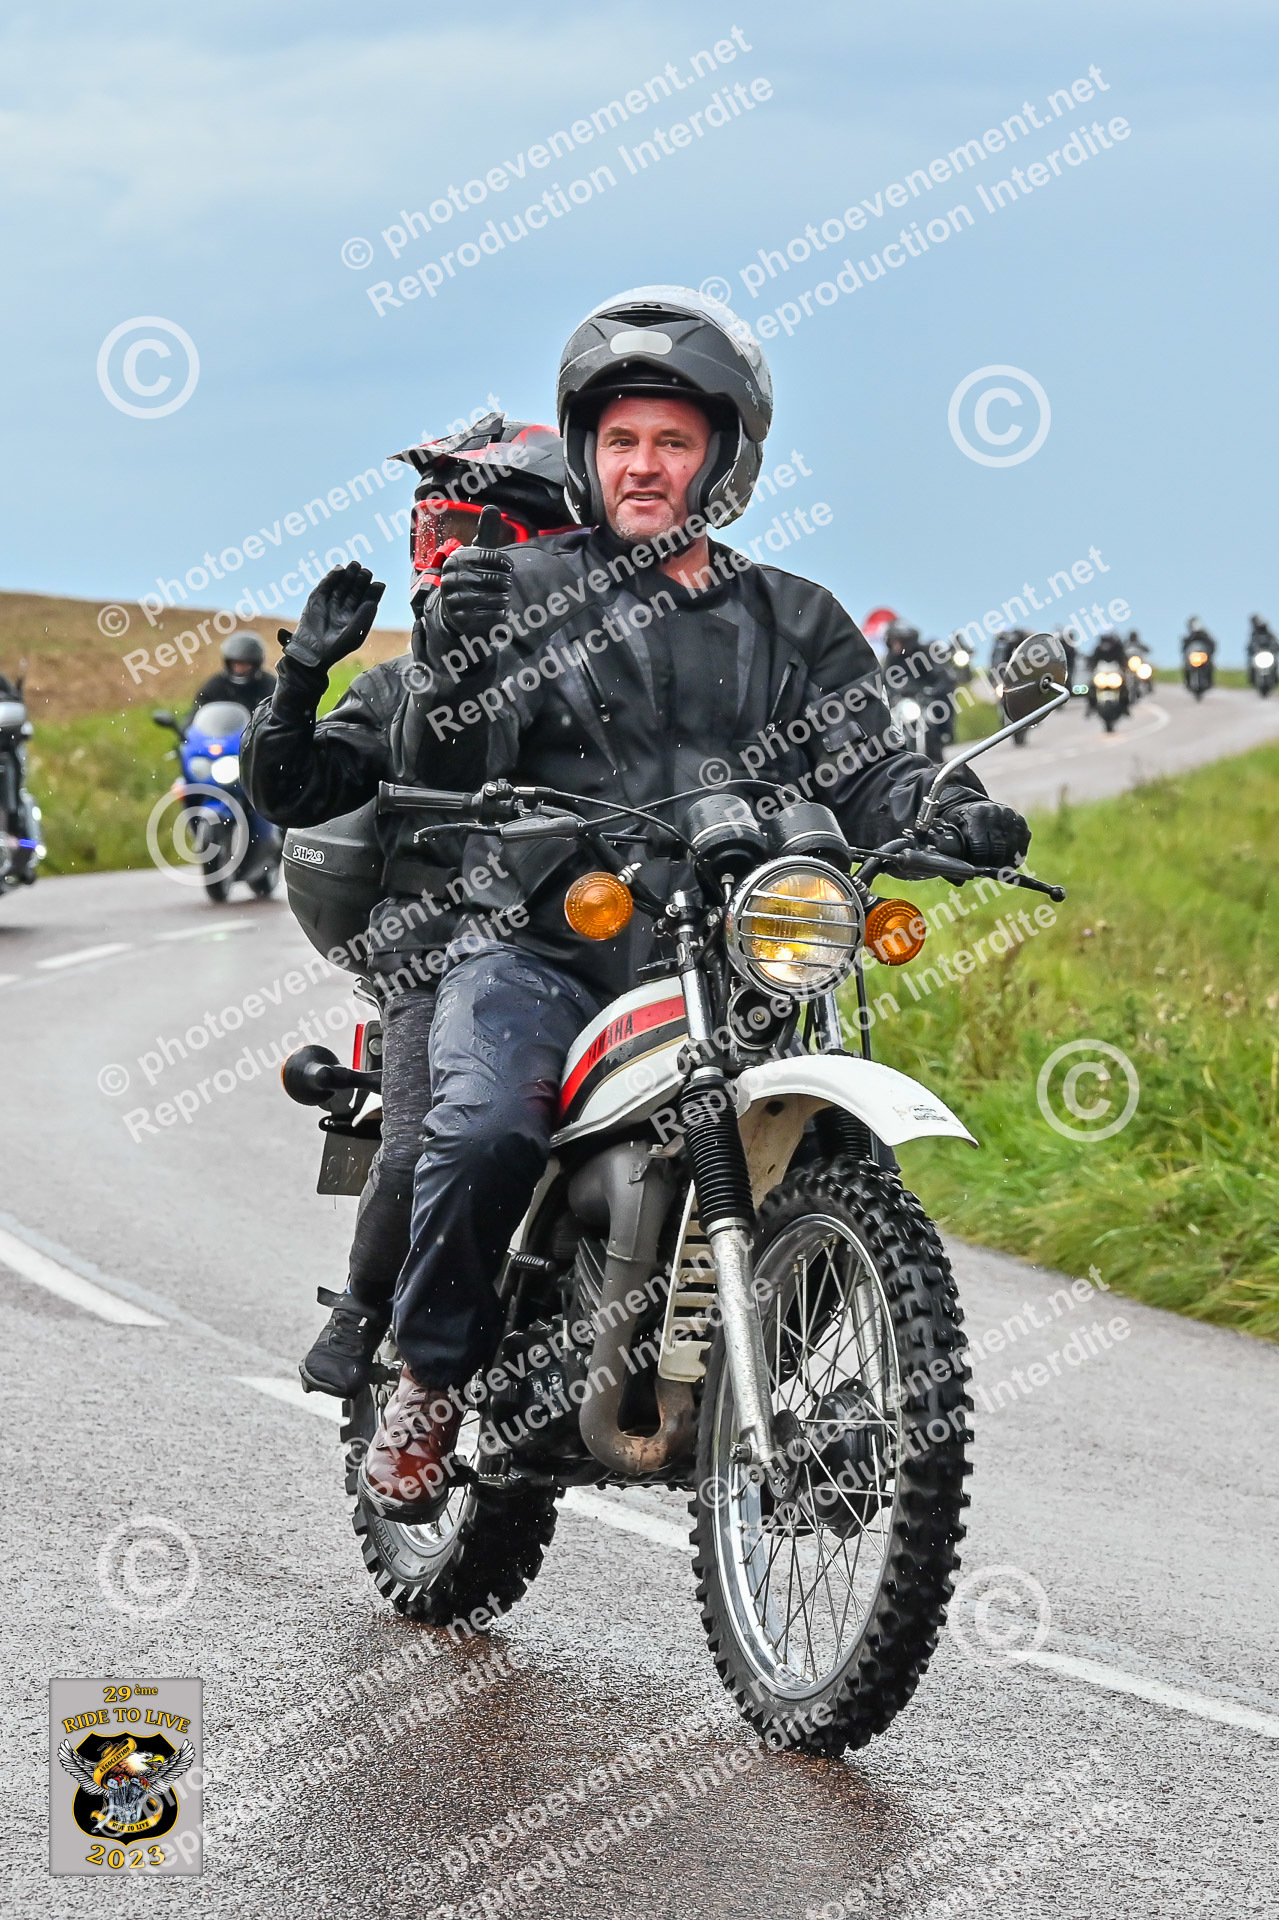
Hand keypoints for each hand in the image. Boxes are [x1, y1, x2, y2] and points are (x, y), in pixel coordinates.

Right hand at [280, 562, 384, 671]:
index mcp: (356, 618)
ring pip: (341, 585)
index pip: (366, 600)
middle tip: (365, 571)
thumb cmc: (337, 647)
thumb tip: (375, 594)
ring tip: (355, 565)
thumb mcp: (356, 632)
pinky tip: (340, 569)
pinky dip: (332, 577)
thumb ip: (366, 614)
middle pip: (355, 590)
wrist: (313, 652)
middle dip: (360, 580)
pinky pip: (326, 586)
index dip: (372, 591)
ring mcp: (330, 603)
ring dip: (348, 575)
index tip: (377, 584)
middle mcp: (344, 609)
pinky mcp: (316, 600)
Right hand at [437, 504, 512, 639]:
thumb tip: (492, 507)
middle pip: (495, 580)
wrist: (453, 606)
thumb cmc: (471, 574)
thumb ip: (485, 532)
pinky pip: (492, 615)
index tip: (508, 568)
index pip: (491, 557)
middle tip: (504, 585)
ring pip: (495, 598)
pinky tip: (497, 609)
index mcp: (457, 558)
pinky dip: (500, 613)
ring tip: (501, 597)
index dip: (505, 563)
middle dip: (505, 583)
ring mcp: (455, 599)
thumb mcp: (477, 553)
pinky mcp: (461, 618)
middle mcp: (452, 578)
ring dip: (503, 598)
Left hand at [935, 799, 1029, 867]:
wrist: (976, 807)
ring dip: (1002, 864)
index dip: (977, 863)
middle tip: (983, 871)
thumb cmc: (960, 824)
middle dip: (990, 865)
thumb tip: (960, 881)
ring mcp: (1012, 818)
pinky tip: (1001, 860)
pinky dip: (1012, 860)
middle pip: (998, 850)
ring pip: (1011, 852)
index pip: (980, 846)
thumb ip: (952, 854)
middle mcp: (997, 813)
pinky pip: (1020, 851)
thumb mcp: (950, 833)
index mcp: (977, 814)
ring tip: (992, 867)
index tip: (973, 870)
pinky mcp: (1022, 825)